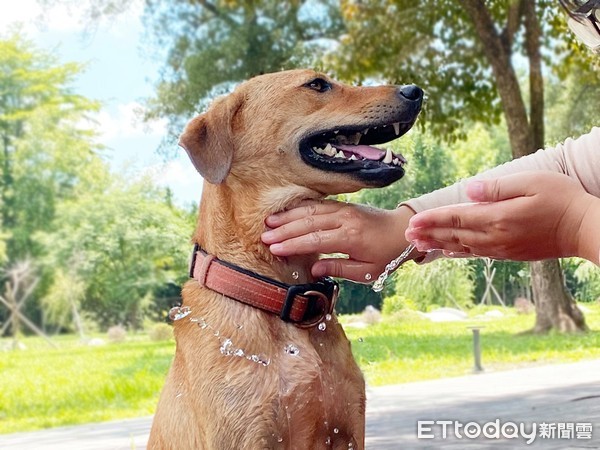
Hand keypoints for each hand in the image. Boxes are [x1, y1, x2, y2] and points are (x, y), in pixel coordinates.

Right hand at [261, 201, 415, 281]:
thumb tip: (314, 269)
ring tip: (269, 222)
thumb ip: (339, 269)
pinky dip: (300, 207)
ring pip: (311, 210)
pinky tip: (286, 211)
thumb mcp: (366, 271)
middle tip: (264, 237)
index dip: (294, 244)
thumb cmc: (385, 256)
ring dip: (288, 216)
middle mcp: (345, 220)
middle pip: (309, 223)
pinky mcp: (343, 205)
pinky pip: (318, 203)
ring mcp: (344, 209)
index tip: (275, 249)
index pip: (316, 240)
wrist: (402, 231)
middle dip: (284, 230)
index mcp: (351, 238)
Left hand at [405, 171, 599, 262]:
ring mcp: (501, 248)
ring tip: (418, 245)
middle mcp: (494, 237)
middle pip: (453, 235)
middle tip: (405, 236)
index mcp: (497, 217)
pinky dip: (457, 252)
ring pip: (461, 247)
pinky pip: (475, 253)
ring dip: (438, 245)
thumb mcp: (532, 182)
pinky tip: (448, 251)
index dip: (431, 220)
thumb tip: (469, 190)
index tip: (412, 223)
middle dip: (427, 234)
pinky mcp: (509, 254)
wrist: (585, 229)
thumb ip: (497, 188)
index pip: (455, 218)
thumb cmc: (562, 199)